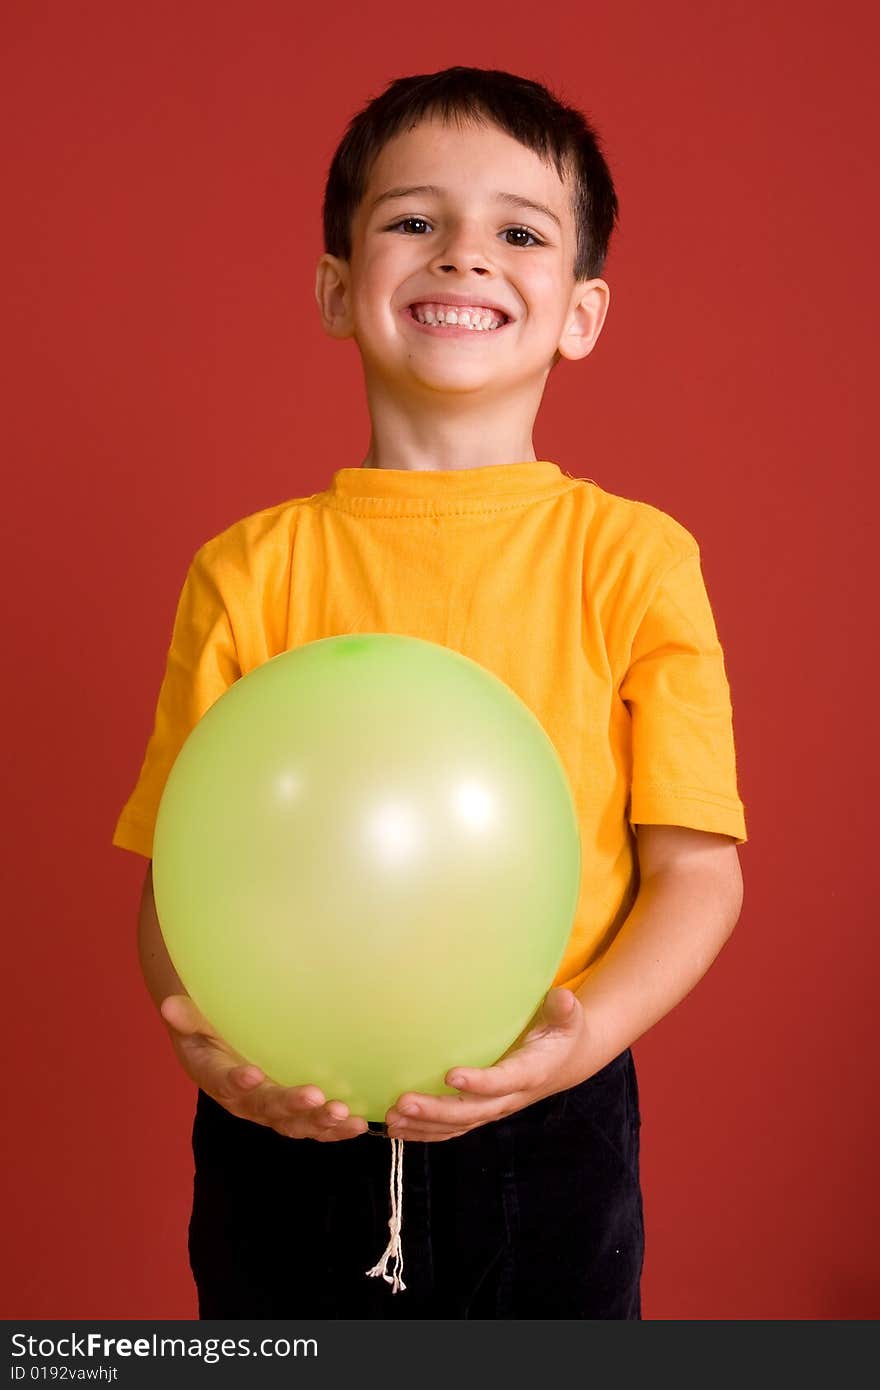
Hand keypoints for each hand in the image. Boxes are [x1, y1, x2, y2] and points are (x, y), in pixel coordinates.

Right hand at [159, 994, 368, 1141]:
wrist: (221, 1054)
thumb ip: (187, 1017)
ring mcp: (272, 1113)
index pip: (226, 1083)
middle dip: (291, 1105)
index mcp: (219, 1080)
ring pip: (295, 1124)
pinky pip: (315, 1127)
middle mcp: (246, 1103)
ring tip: (345, 1115)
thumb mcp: (194, 1023)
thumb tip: (168, 1004)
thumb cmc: (209, 1034)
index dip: (237, 1081)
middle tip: (315, 1097)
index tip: (251, 1073)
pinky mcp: (294, 1116)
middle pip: (268, 1109)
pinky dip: (336, 1129)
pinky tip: (360, 1123)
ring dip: (320, 1122)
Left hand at [385, 987, 588, 1142]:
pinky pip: (451, 1129)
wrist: (564, 1061)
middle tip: (402, 1102)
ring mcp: (493, 1108)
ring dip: (423, 1125)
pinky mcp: (481, 1112)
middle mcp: (510, 1097)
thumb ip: (562, 1008)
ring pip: (457, 1126)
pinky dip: (424, 1132)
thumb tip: (563, 997)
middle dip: (436, 1111)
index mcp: (530, 1072)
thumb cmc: (561, 1032)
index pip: (503, 1081)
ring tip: (391, 1120)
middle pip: (471, 1112)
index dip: (479, 1082)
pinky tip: (396, 1129)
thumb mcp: (568, 1017)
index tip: (450, 1075)